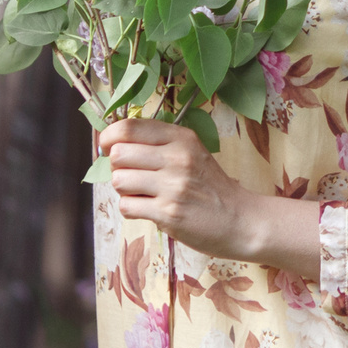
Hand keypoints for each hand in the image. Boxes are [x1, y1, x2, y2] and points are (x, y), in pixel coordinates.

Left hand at [100, 118, 320, 276]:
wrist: (240, 220)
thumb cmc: (211, 187)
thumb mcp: (192, 153)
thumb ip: (159, 144)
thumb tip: (112, 143)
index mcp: (182, 138)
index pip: (129, 127)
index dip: (109, 136)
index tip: (107, 147)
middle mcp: (177, 158)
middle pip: (119, 153)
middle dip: (117, 166)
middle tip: (131, 175)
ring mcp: (173, 186)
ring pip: (119, 180)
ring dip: (124, 190)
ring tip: (141, 194)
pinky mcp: (168, 213)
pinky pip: (127, 206)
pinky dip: (131, 209)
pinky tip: (147, 209)